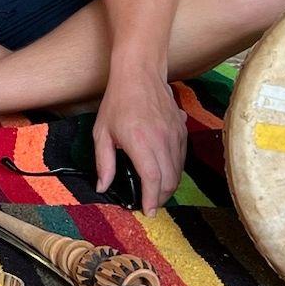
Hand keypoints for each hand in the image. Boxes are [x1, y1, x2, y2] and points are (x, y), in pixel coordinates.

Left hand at [93, 72, 186, 215]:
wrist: (140, 73)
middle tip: (150, 204)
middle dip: (160, 197)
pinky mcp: (182, 129)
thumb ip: (104, 162)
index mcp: (140, 142)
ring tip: (156, 191)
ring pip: (178, 171)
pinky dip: (175, 170)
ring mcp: (175, 134)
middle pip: (168, 180)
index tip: (148, 211)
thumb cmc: (117, 102)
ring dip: (169, 185)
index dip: (151, 199)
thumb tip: (103, 187)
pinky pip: (182, 157)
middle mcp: (161, 140)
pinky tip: (164, 171)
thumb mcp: (102, 133)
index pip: (152, 179)